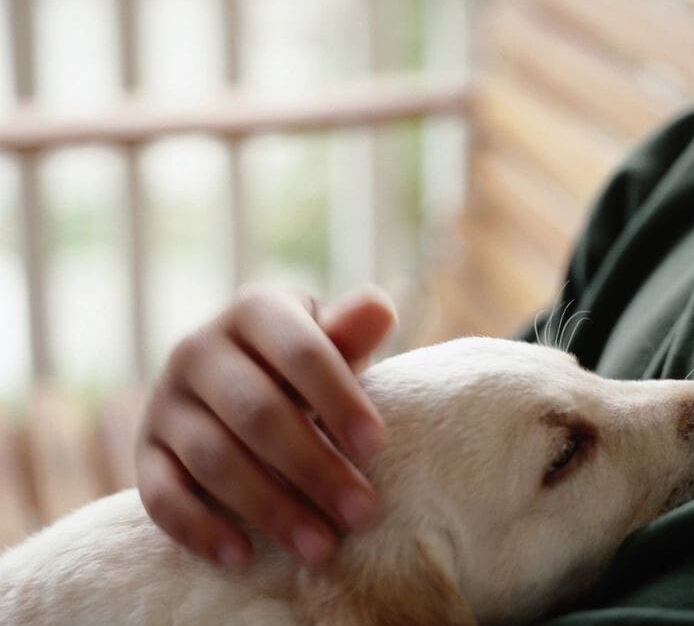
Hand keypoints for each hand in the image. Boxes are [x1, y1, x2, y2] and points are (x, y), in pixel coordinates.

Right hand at [135, 284, 395, 569]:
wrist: (237, 380)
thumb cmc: (303, 364)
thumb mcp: (329, 340)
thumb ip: (351, 331)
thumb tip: (378, 309)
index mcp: (254, 311)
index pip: (300, 352)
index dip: (338, 398)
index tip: (376, 446)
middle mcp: (198, 350)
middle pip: (257, 413)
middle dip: (313, 466)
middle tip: (361, 511)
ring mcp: (164, 402)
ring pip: (214, 459)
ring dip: (270, 507)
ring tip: (321, 546)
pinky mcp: (144, 452)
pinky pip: (161, 496)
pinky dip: (201, 529)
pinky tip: (243, 556)